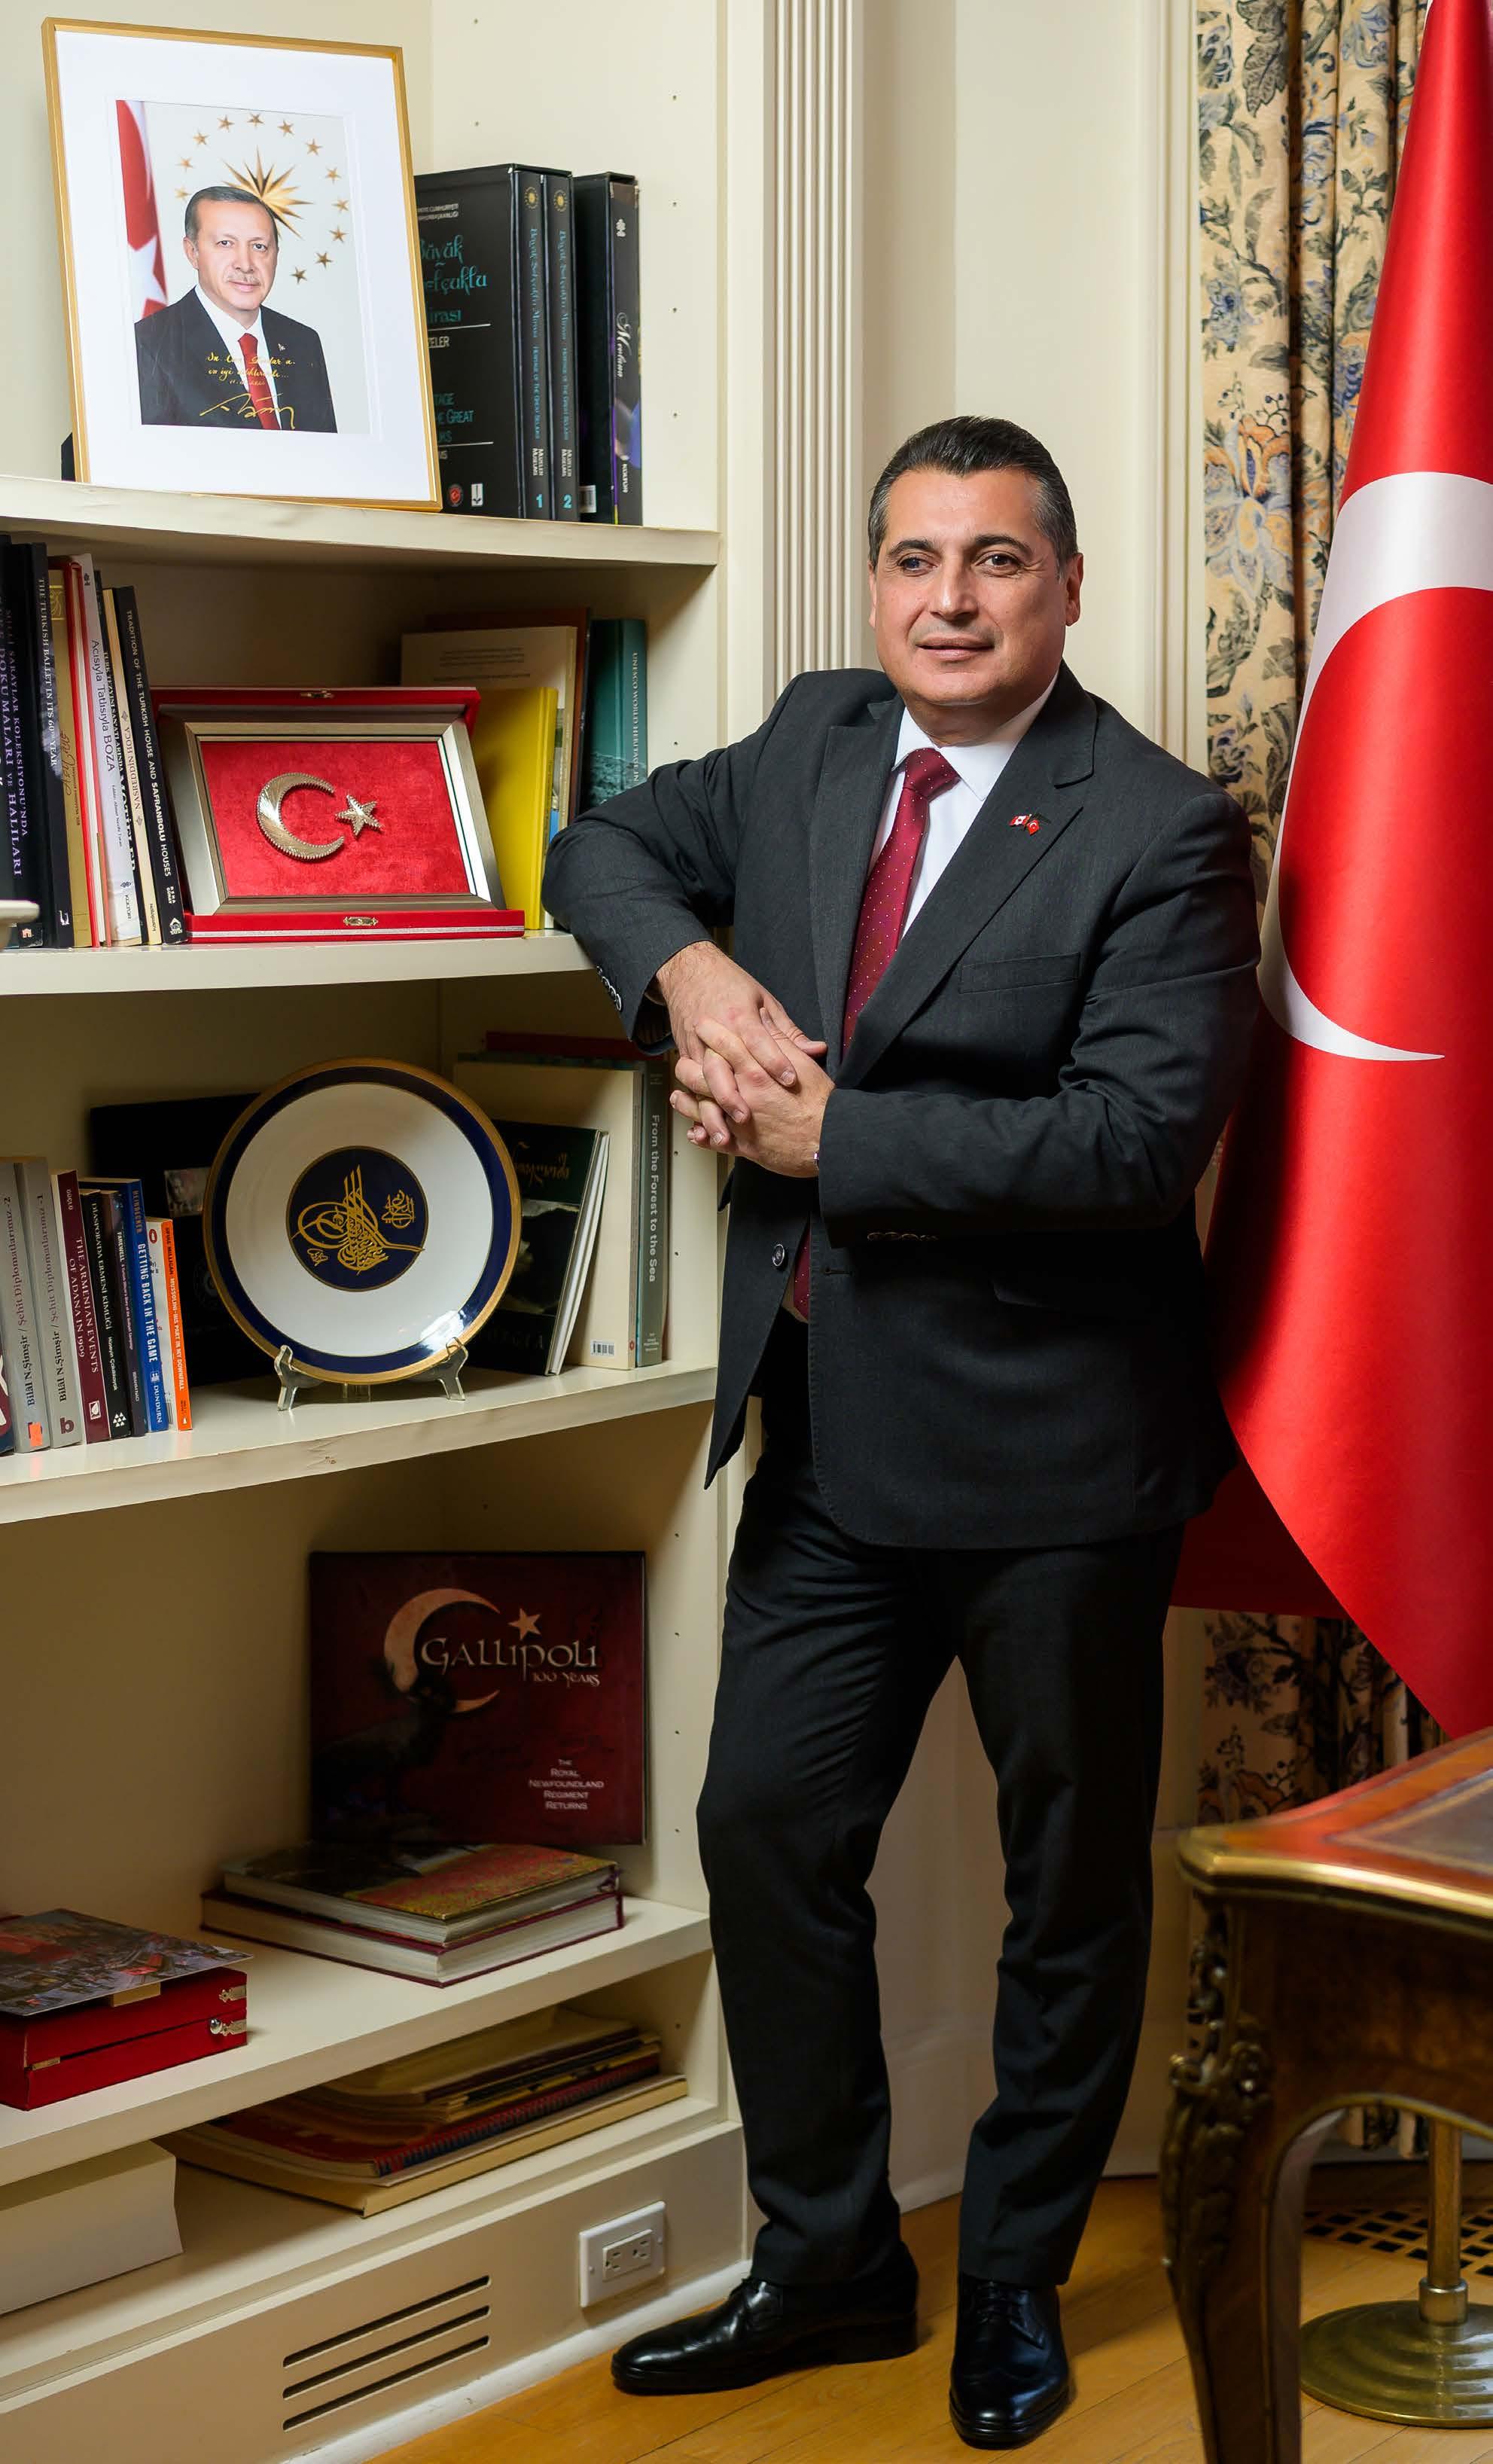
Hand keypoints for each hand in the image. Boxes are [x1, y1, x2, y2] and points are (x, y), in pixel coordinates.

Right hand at [655, 941, 825, 1146]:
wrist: (687, 970)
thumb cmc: (730, 984)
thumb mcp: (763, 1000)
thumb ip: (787, 1031)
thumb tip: (816, 1050)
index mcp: (738, 1015)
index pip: (758, 1041)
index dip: (774, 1062)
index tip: (790, 1081)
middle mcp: (714, 1032)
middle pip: (720, 1068)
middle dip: (732, 1095)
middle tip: (748, 1118)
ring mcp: (695, 1045)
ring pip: (700, 1083)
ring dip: (711, 1109)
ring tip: (724, 1133)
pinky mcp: (685, 1054)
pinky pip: (688, 1085)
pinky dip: (695, 1108)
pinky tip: (705, 1127)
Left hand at [672, 1013, 831, 1177]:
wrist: (829, 1138)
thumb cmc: (819, 1101)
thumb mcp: (803, 1063)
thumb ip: (784, 1041)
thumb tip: (767, 1019)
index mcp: (757, 1068)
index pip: (725, 1043)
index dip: (710, 1031)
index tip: (701, 1024)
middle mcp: (743, 1092)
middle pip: (702, 1074)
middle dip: (688, 1066)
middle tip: (682, 1060)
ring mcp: (739, 1120)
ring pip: (701, 1107)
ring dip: (686, 1102)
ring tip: (677, 1097)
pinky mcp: (744, 1145)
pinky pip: (714, 1140)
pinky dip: (701, 1136)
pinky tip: (695, 1132)